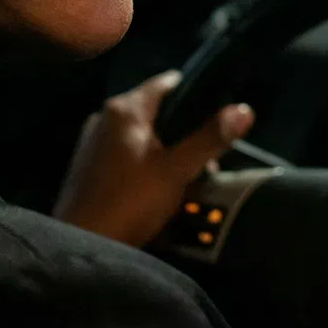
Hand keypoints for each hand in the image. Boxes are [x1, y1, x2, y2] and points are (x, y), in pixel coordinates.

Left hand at [52, 69, 253, 247]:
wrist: (82, 244)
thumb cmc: (129, 202)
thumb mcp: (176, 171)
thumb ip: (210, 139)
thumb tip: (245, 110)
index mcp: (125, 109)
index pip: (169, 83)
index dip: (198, 95)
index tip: (220, 117)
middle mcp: (105, 117)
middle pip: (158, 112)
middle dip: (186, 133)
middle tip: (209, 161)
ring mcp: (94, 142)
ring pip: (144, 136)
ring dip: (168, 153)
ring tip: (188, 179)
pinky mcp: (89, 166)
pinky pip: (128, 154)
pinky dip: (148, 165)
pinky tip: (160, 190)